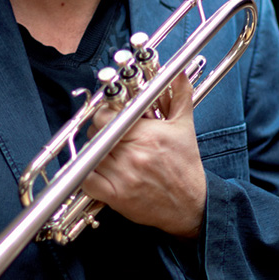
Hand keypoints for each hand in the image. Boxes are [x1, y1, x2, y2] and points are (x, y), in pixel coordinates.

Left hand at [81, 72, 205, 238]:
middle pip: (96, 133)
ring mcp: (122, 176)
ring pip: (91, 155)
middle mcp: (132, 154)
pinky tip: (99, 172)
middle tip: (108, 135)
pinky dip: (88, 176)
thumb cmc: (186, 166)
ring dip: (94, 153)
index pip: (106, 116)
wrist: (191, 205)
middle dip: (99, 132)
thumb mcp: (184, 127)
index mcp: (146, 134)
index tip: (109, 117)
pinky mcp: (116, 196)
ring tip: (106, 153)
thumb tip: (179, 74)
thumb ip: (180, 96)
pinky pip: (88, 181)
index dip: (103, 114)